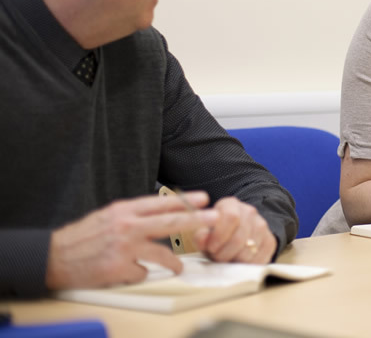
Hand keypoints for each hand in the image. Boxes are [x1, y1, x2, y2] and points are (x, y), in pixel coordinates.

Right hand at [45, 192, 218, 289]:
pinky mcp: (119, 269)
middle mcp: (127, 226)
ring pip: (162, 254)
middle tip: (215, 217)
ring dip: (173, 262)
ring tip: (178, 266)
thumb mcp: (108, 217)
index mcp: (124, 211)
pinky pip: (142, 273)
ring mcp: (124, 248)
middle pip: (169, 222)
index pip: (161, 203)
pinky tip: (128, 273)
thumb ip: (133, 215)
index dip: (185, 201)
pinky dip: (139, 274)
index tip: (203, 198)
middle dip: (196, 219)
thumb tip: (160, 213)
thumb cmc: (82, 237)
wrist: (52, 257)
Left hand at [192, 197, 275, 263]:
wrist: (238, 232)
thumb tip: (202, 239)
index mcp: (231, 205)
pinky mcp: (270, 241)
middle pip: (240, 238)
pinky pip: (258, 259)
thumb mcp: (204, 232)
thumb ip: (201, 236)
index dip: (220, 236)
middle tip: (217, 257)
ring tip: (227, 258)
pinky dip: (246, 265)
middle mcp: (250, 212)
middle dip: (224, 253)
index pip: (231, 217)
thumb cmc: (217, 234)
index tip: (211, 247)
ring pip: (249, 251)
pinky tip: (238, 261)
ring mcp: (262, 226)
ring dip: (235, 260)